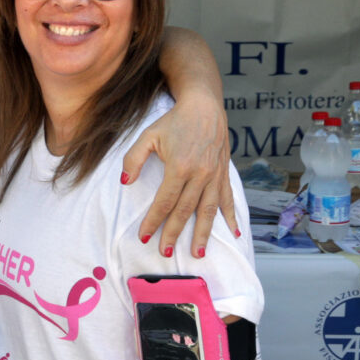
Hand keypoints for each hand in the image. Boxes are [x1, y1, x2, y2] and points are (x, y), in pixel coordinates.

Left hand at [122, 91, 235, 257]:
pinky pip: (227, 199)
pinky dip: (230, 216)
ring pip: (208, 210)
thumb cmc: (174, 121)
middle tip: (165, 252)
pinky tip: (234, 232)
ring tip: (198, 253)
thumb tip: (125, 182)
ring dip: (202, 233)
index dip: (153, 221)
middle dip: (174, 233)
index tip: (144, 237)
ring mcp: (214, 175)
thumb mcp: (148, 136)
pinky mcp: (224, 173)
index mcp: (180, 167)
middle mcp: (200, 174)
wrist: (205, 106)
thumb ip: (133, 159)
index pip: (164, 202)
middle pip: (185, 211)